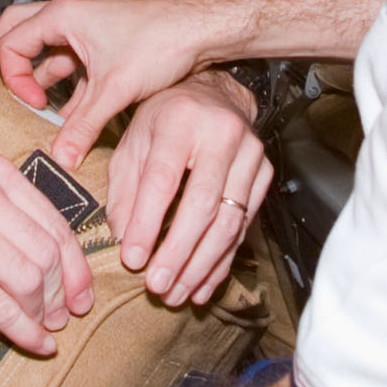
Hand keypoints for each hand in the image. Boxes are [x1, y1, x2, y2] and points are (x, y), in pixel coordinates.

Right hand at [0, 0, 240, 165]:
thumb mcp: (114, 89)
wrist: (201, 29)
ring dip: (39, 71)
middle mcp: (72, 15)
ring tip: (30, 99)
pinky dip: (67, 80)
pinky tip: (68, 107)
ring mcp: (89, 26)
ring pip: (49, 46)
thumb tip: (62, 157)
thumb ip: (83, 126)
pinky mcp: (106, 40)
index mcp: (63, 15)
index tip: (32, 103)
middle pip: (19, 27)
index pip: (13, 42)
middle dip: (0, 50)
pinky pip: (74, 58)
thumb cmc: (160, 40)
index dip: (15, 77)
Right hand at [0, 154, 94, 356]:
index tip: (83, 294)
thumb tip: (72, 273)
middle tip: (65, 316)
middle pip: (46, 252)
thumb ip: (18, 225)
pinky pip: (2, 307)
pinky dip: (25, 330)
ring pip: (29, 279)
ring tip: (44, 326)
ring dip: (42, 312)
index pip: (54, 223)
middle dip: (61, 292)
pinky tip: (36, 343)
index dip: (76, 266)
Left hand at [107, 75, 272, 304]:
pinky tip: (202, 284)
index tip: (133, 259)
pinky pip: (244, 226)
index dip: (147, 223)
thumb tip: (122, 236)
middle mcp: (221, 135)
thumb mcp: (133, 141)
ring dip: (201, 265)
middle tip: (157, 286)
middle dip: (178, 253)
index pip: (163, 180)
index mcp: (181, 121)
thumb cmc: (166, 118)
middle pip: (202, 205)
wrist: (214, 93)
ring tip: (177, 293)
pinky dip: (222, 260)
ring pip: (229, 221)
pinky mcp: (264, 174)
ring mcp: (249, 155)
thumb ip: (123, 188)